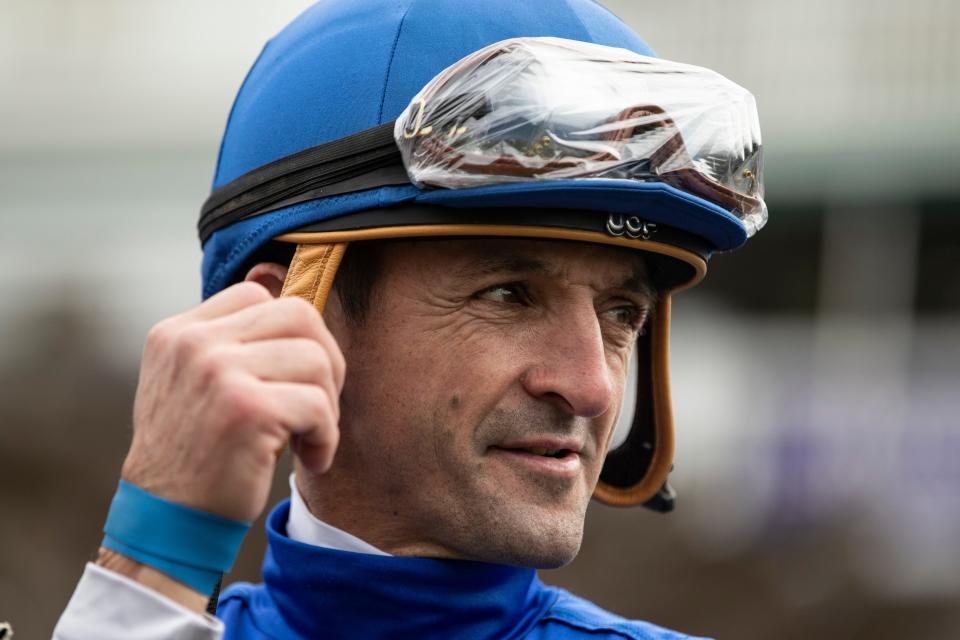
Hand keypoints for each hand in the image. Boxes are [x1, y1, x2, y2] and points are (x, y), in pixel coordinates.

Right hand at [120, 281, 344, 522]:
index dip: (294, 333)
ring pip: (316, 358)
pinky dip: (328, 436)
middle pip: (299, 314)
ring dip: (328, 403)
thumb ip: (229, 337)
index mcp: (179, 331)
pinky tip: (312, 457)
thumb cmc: (194, 453)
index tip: (293, 376)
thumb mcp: (193, 382)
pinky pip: (318, 405)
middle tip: (318, 404)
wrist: (167, 520)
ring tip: (311, 435)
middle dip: (325, 360)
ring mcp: (217, 372)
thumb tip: (278, 275)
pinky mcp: (245, 409)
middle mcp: (193, 343)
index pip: (259, 293)